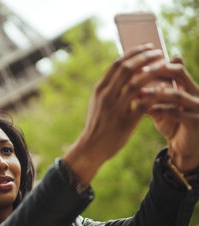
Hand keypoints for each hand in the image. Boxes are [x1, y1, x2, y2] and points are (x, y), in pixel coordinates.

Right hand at [64, 44, 165, 182]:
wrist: (91, 146)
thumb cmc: (98, 122)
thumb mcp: (99, 101)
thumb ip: (111, 86)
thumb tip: (128, 70)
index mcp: (100, 89)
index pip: (117, 63)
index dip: (134, 53)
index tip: (148, 47)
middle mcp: (106, 96)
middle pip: (126, 69)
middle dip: (145, 58)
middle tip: (159, 52)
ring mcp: (115, 108)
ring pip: (135, 84)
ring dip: (152, 72)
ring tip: (165, 66)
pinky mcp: (124, 122)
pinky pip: (142, 105)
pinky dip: (153, 95)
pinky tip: (164, 89)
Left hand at [148, 57, 198, 171]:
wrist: (187, 148)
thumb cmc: (173, 124)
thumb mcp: (163, 106)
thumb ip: (152, 93)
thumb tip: (130, 79)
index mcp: (189, 86)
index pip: (175, 66)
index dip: (156, 63)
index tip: (137, 65)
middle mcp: (197, 92)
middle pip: (179, 73)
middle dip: (158, 71)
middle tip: (138, 72)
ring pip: (177, 94)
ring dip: (156, 93)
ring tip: (139, 92)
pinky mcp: (197, 121)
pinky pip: (178, 114)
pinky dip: (160, 111)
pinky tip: (146, 111)